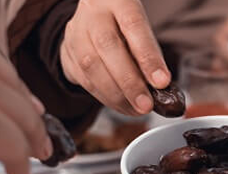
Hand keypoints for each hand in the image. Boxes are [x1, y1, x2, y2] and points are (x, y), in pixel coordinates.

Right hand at [60, 0, 169, 115]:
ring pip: (90, 66)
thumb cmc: (124, 24)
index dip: (148, 56)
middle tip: (146, 104)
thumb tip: (161, 87)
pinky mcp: (66, 52)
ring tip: (136, 109)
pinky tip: (120, 104)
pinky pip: (82, 79)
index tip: (162, 82)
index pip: (134, 26)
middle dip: (129, 82)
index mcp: (118, 1)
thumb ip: (149, 52)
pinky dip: (103, 97)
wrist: (94, 15)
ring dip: (115, 95)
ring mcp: (75, 33)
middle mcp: (93, 14)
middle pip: (108, 47)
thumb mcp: (141, 28)